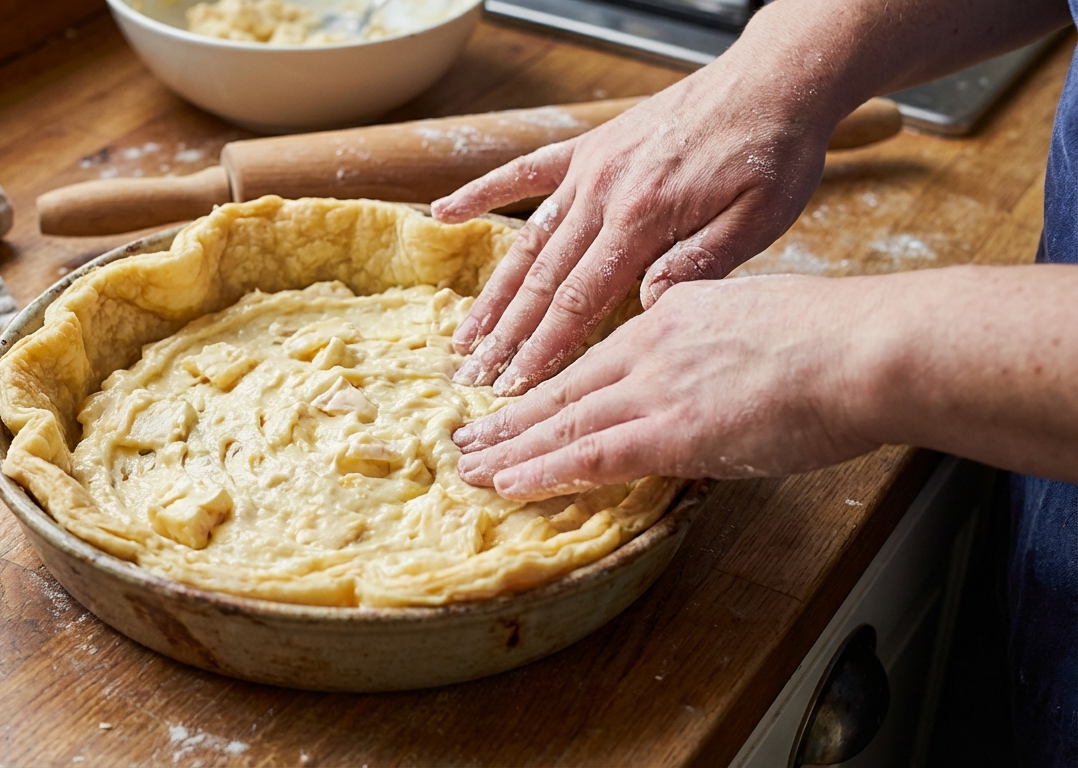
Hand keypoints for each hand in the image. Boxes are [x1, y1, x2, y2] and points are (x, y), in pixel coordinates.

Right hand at [433, 61, 839, 395]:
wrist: (775, 79)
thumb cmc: (774, 153)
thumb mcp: (760, 217)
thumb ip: (701, 262)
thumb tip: (646, 306)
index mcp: (644, 220)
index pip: (578, 300)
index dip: (543, 349)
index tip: (514, 386)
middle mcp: (604, 194)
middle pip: (542, 280)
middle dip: (506, 336)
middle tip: (475, 378)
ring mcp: (591, 169)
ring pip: (528, 240)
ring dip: (493, 292)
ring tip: (464, 334)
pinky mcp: (590, 148)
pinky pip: (525, 172)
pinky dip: (482, 192)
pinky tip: (444, 212)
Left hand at [453, 275, 881, 499]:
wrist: (867, 347)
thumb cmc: (840, 335)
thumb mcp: (761, 311)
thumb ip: (719, 331)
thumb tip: (707, 357)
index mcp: (674, 312)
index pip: (598, 357)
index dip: (553, 382)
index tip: (522, 397)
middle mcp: (651, 346)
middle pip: (564, 387)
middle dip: (511, 416)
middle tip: (468, 437)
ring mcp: (657, 387)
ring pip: (563, 422)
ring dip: (510, 448)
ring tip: (468, 466)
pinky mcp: (670, 430)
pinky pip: (589, 456)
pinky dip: (543, 471)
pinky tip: (508, 484)